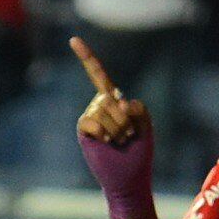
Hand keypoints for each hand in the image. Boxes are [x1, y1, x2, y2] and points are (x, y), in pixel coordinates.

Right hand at [68, 38, 155, 218]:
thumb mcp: (146, 127)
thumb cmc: (138, 153)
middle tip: (128, 137)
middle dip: (126, 120)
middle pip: (112, 99)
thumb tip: (120, 102)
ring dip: (118, 130)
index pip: (98, 74)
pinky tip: (105, 143)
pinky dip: (104, 133)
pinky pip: (93, 122)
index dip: (86, 57)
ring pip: (106, 112)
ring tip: (119, 143)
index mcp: (114, 100)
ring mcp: (90, 117)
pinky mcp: (84, 130)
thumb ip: (139, 109)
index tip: (72, 39)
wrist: (129, 178)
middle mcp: (98, 105)